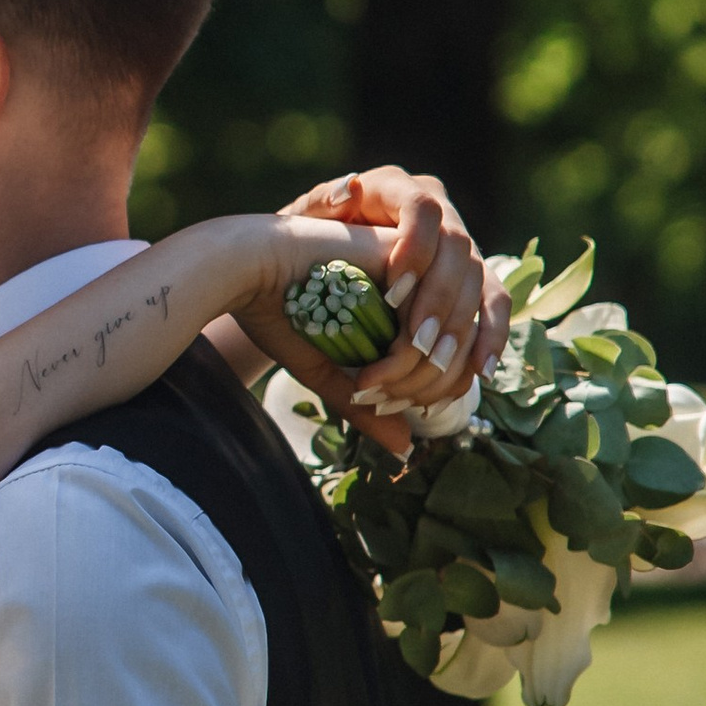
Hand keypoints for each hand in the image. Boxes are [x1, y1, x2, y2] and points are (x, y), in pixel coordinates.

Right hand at [230, 212, 480, 438]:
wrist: (246, 268)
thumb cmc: (277, 312)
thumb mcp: (327, 370)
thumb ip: (366, 405)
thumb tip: (406, 448)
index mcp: (408, 307)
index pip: (456, 356)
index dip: (432, 392)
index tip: (385, 405)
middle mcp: (419, 286)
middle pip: (459, 350)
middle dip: (419, 390)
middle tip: (373, 399)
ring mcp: (414, 269)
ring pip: (447, 338)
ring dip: (409, 377)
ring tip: (365, 385)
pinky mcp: (404, 257)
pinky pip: (426, 319)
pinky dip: (403, 356)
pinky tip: (368, 368)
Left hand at [281, 166, 508, 400]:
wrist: (321, 259)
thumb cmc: (308, 237)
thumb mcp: (305, 219)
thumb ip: (320, 204)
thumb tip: (348, 188)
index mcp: (398, 189)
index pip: (422, 208)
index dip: (415, 249)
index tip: (392, 291)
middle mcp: (439, 212)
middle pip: (458, 248)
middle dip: (439, 297)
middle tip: (416, 340)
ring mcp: (460, 245)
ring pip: (480, 279)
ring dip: (462, 324)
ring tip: (437, 361)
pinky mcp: (472, 278)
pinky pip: (494, 304)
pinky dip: (490, 336)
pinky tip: (480, 369)